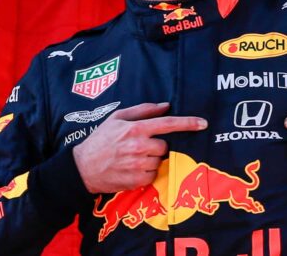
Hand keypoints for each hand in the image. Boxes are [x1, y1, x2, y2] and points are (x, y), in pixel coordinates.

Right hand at [73, 102, 206, 192]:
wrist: (83, 168)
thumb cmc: (100, 140)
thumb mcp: (116, 118)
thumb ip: (142, 110)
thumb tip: (165, 106)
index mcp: (135, 129)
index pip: (167, 124)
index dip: (187, 123)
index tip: (203, 123)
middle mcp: (139, 146)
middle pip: (164, 146)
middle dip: (156, 146)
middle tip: (139, 146)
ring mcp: (139, 165)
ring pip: (159, 161)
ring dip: (151, 159)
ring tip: (132, 158)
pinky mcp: (138, 181)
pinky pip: (153, 175)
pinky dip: (146, 172)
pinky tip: (131, 169)